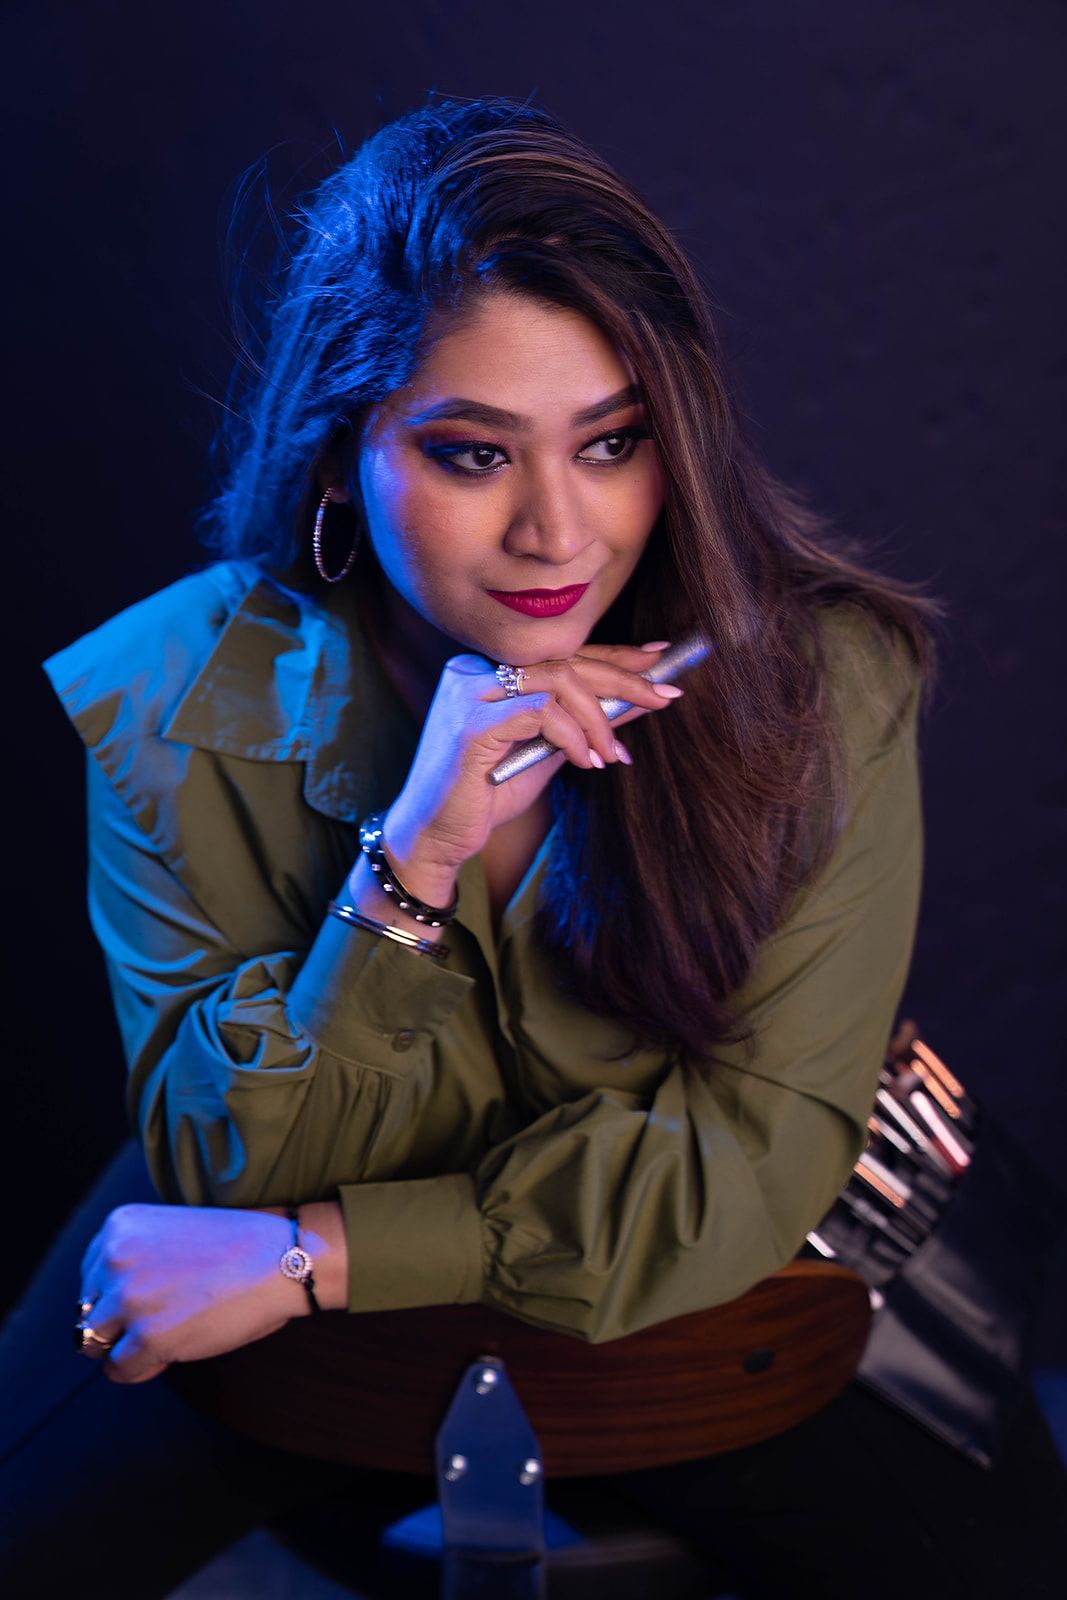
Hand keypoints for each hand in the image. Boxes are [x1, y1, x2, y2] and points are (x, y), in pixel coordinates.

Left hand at [77, 1202, 317, 1384]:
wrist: (283, 1257)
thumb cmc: (239, 1246)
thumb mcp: (171, 1231)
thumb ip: (134, 1259)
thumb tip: (102, 1311)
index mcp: (118, 1226)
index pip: (90, 1276)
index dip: (116, 1296)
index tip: (151, 1298)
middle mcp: (115, 1258)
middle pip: (88, 1311)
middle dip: (118, 1323)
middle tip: (161, 1320)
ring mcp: (129, 1299)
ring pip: (95, 1343)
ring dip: (126, 1347)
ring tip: (163, 1339)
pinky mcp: (149, 1337)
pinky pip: (120, 1369)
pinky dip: (140, 1369)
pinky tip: (170, 1353)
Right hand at [381, 641, 682, 889]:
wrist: (435, 836)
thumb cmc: (485, 795)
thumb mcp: (546, 753)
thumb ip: (582, 725)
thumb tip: (633, 703)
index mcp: (487, 671)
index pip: (560, 653)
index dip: (613, 654)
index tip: (659, 656)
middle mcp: (474, 670)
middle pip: (563, 659)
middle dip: (622, 678)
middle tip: (664, 696)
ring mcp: (469, 692)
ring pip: (557, 679)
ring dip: (598, 718)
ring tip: (614, 755)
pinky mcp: (471, 723)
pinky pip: (541, 713)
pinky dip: (572, 736)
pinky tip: (586, 762)